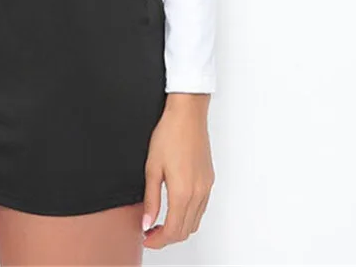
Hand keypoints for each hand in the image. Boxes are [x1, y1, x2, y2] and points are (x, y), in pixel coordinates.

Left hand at [142, 93, 213, 248]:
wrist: (187, 115)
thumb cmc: (169, 134)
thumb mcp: (152, 168)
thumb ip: (151, 199)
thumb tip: (146, 221)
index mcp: (183, 192)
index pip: (172, 231)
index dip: (158, 240)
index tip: (146, 238)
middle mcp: (198, 193)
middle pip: (185, 230)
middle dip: (167, 237)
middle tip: (150, 232)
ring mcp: (206, 187)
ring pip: (195, 221)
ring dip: (178, 228)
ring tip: (160, 222)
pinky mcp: (209, 180)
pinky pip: (201, 208)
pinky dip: (188, 216)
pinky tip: (175, 208)